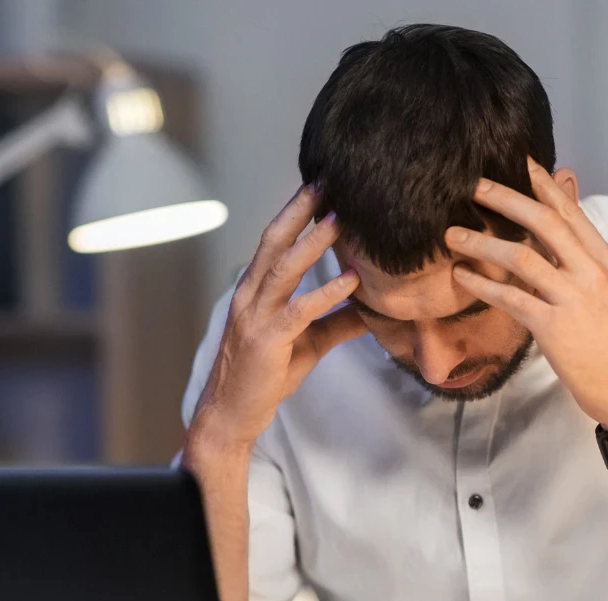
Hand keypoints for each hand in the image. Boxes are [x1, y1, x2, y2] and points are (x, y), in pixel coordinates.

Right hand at [188, 184, 365, 451]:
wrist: (232, 414)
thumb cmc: (266, 376)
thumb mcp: (309, 344)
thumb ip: (338, 322)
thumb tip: (375, 309)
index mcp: (256, 291)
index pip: (275, 241)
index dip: (297, 212)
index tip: (322, 186)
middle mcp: (251, 295)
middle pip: (275, 241)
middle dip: (300, 209)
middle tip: (328, 180)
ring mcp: (256, 316)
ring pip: (285, 269)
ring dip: (314, 242)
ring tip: (342, 218)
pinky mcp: (268, 341)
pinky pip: (299, 311)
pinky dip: (326, 293)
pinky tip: (351, 280)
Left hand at [444, 157, 607, 436]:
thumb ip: (584, 263)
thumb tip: (563, 239)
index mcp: (606, 261)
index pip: (571, 213)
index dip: (543, 185)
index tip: (518, 162)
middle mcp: (592, 272)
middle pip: (544, 222)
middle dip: (506, 199)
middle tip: (474, 186)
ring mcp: (574, 298)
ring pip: (522, 256)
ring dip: (483, 242)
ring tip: (453, 236)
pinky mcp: (554, 327)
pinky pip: (511, 297)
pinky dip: (482, 285)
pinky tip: (462, 277)